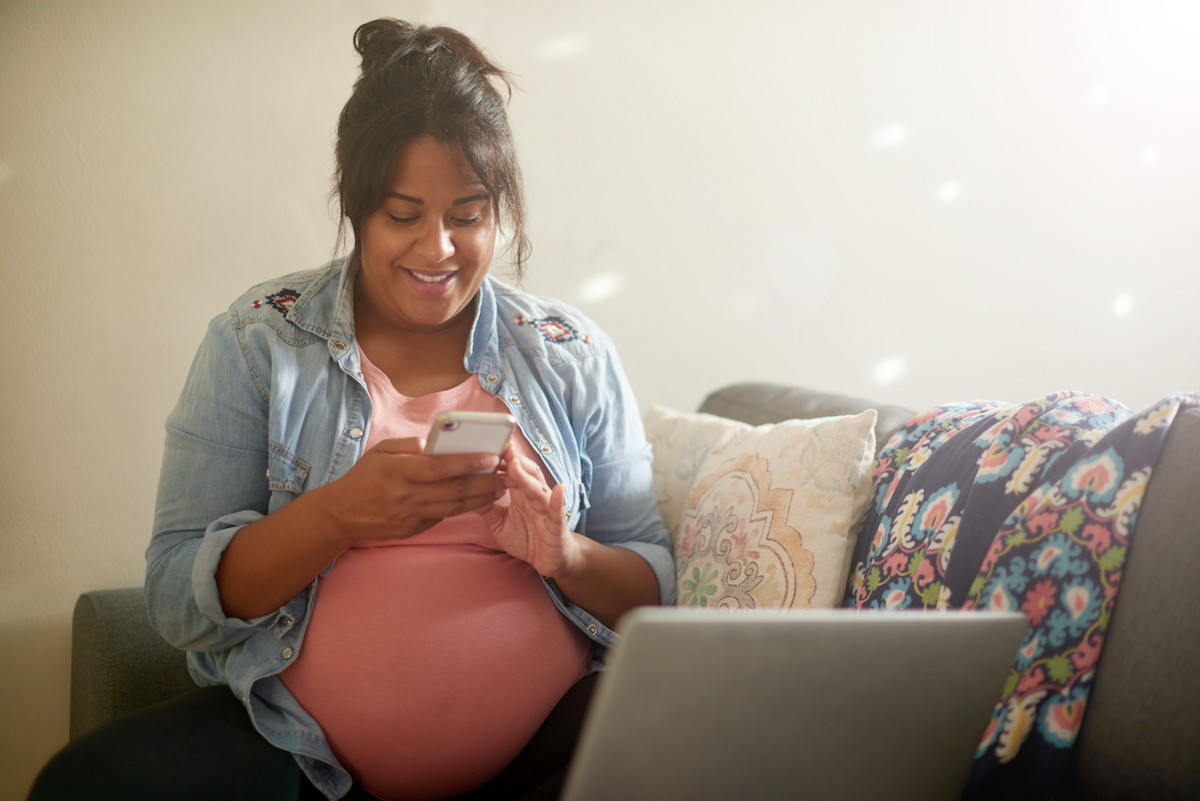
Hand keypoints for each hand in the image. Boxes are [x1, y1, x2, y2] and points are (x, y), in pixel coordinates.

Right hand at [319, 437, 506, 544]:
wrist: (342, 514)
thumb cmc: (364, 477)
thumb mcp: (380, 452)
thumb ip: (406, 446)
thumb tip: (431, 443)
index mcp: (399, 472)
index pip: (440, 468)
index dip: (468, 463)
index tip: (492, 457)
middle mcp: (407, 495)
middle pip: (454, 490)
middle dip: (486, 483)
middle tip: (509, 475)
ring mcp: (411, 515)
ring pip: (454, 507)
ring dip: (481, 498)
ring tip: (502, 488)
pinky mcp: (414, 529)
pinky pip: (443, 516)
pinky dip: (463, 508)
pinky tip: (480, 500)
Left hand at [479, 444, 584, 578]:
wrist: (549, 560)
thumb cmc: (526, 537)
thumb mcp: (499, 523)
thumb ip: (486, 507)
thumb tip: (464, 491)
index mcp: (521, 493)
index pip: (511, 471)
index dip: (501, 458)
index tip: (487, 444)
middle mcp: (535, 496)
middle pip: (526, 473)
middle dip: (514, 459)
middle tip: (500, 446)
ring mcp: (547, 509)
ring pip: (538, 489)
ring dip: (527, 477)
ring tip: (515, 464)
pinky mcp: (557, 526)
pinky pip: (558, 512)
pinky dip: (559, 501)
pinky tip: (559, 489)